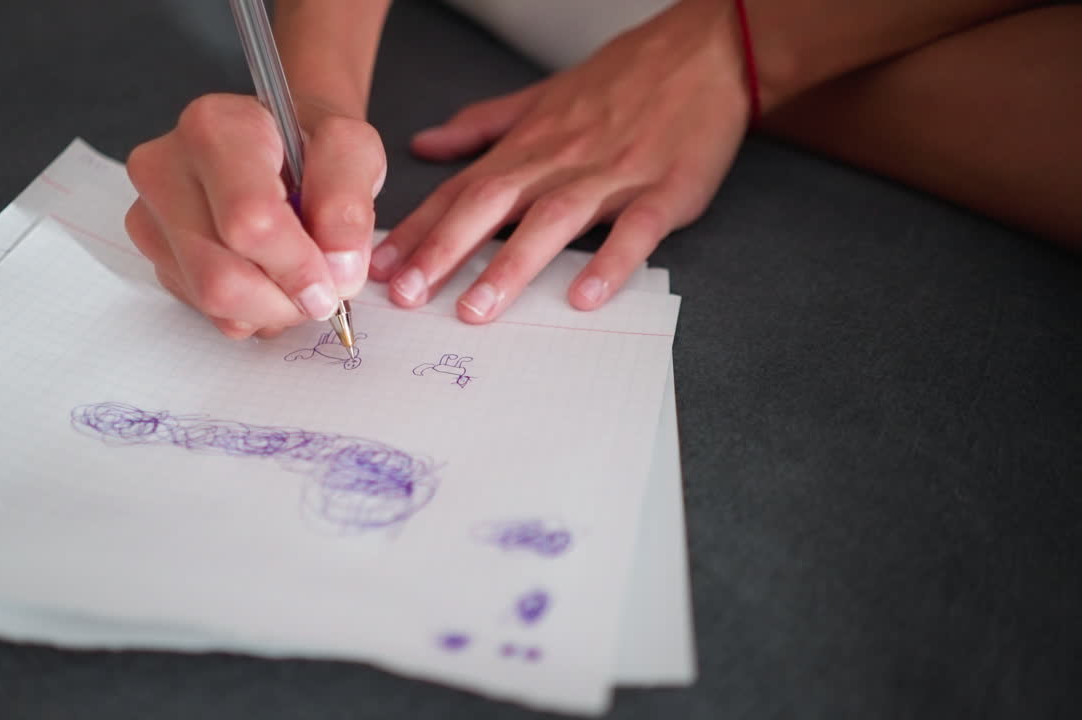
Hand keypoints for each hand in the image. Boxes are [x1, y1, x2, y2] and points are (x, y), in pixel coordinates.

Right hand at [125, 94, 385, 338]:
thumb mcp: (351, 153)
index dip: (297, 266)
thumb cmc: (311, 146)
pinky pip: (205, 311)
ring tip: (295, 274)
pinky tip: (267, 275)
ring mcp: (150, 217)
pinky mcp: (154, 255)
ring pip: (212, 304)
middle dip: (284, 300)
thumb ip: (349, 206)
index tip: (333, 282)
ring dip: (270, 308)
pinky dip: (251, 310)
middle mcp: (164, 170)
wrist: (279, 145)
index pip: (248, 221)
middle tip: (321, 289)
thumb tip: (338, 271)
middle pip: (221, 279)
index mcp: (214, 130)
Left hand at [368, 0, 750, 321]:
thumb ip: (481, 127)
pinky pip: (635, 230)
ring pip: (553, 219)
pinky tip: (585, 296)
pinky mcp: (665, 190)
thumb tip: (424, 145)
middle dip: (445, 250)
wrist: (705, 52)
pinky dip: (611, 261)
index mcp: (530, 145)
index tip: (380, 268)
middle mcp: (562, 159)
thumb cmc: (622, 80)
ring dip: (511, 264)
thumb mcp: (542, 98)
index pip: (462, 191)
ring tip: (477, 309)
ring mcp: (613, 174)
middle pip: (493, 204)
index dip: (418, 230)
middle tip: (408, 296)